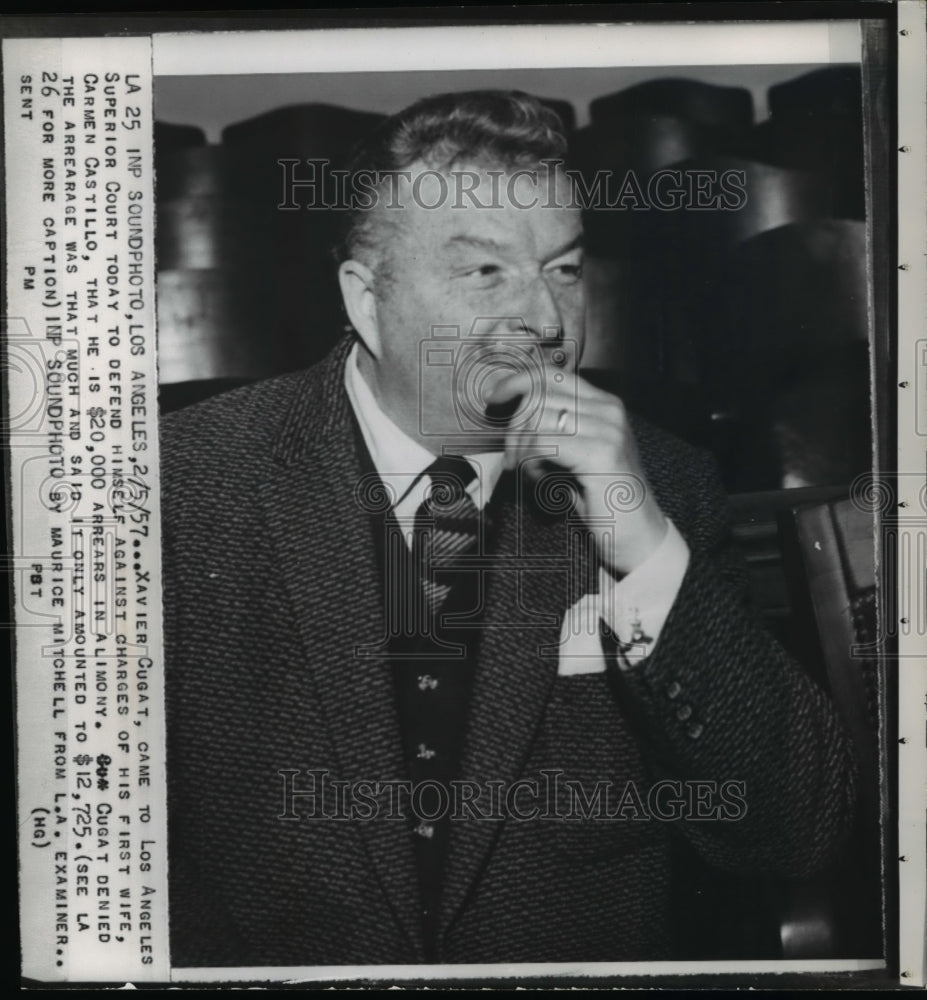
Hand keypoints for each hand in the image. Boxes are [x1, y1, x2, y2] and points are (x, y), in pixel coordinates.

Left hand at [486, 371, 667, 575]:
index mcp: (605, 406)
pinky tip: (541, 482)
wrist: (638, 538)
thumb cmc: (605, 503)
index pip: (552, 375)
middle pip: (538, 395)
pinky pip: (543, 443)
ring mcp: (608, 429)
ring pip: (537, 419)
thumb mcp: (577, 457)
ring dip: (521, 450)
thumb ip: (556, 431)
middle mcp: (609, 411)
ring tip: (532, 475)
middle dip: (514, 429)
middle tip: (513, 461)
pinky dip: (530, 463)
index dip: (517, 382)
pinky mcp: (601, 453)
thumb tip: (516, 417)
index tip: (494, 399)